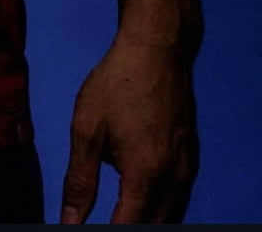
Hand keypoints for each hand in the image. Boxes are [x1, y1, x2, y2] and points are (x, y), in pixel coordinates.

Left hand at [60, 30, 198, 222]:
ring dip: (143, 221)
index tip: (80, 230)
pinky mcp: (192, 162)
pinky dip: (158, 212)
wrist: (158, 48)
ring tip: (116, 215)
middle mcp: (175, 181)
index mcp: (146, 175)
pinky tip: (138, 206)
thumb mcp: (87, 127)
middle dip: (126, 229)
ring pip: (169, 220)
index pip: (126, 229)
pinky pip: (177, 202)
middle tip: (100, 223)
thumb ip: (79, 181)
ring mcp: (188, 172)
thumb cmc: (118, 81)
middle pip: (153, 228)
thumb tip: (69, 222)